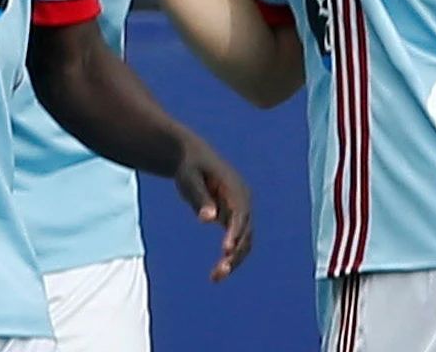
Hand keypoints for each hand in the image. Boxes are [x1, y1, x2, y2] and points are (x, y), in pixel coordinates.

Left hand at [174, 135, 252, 280]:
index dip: (235, 233)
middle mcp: (243, 200)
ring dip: (234, 260)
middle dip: (236, 253)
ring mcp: (240, 209)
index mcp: (235, 187)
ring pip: (244, 240)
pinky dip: (229, 257)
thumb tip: (209, 219)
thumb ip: (200, 198)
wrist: (190, 157)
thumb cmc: (188, 167)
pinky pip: (236, 241)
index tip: (226, 250)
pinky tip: (216, 273)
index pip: (240, 214)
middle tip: (219, 273)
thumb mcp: (189, 179)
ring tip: (216, 278)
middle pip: (246, 231)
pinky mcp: (233, 218)